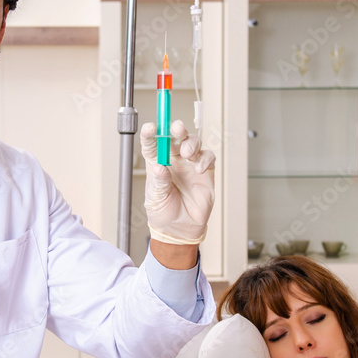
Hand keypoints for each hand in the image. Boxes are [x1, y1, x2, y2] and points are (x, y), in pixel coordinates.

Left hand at [139, 119, 214, 244]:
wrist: (181, 229)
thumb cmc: (163, 213)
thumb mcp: (156, 199)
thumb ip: (159, 182)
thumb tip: (160, 168)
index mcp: (156, 163)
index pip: (152, 144)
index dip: (150, 134)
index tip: (149, 128)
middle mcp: (173, 160)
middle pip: (175, 137)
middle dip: (176, 129)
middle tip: (177, 129)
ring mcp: (189, 164)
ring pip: (193, 142)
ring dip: (191, 143)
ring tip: (187, 153)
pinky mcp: (205, 171)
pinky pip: (208, 157)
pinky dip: (205, 159)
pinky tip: (200, 169)